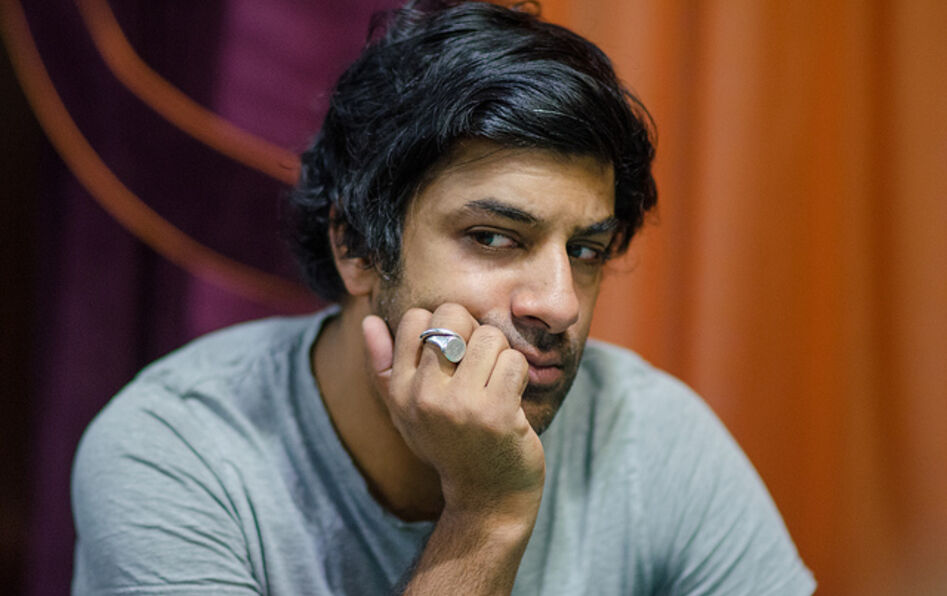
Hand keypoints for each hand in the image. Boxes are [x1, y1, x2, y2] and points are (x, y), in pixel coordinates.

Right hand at [362, 303, 544, 515]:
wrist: (487, 497)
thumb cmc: (449, 445)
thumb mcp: (407, 411)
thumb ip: (384, 365)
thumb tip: (367, 320)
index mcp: (399, 391)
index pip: (414, 318)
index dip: (442, 326)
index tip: (452, 355)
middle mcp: (424, 397)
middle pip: (452, 316)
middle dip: (473, 330)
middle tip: (478, 362)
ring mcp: (461, 406)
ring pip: (490, 336)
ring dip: (501, 355)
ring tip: (495, 383)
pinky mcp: (497, 414)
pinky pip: (514, 360)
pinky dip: (519, 374)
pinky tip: (511, 397)